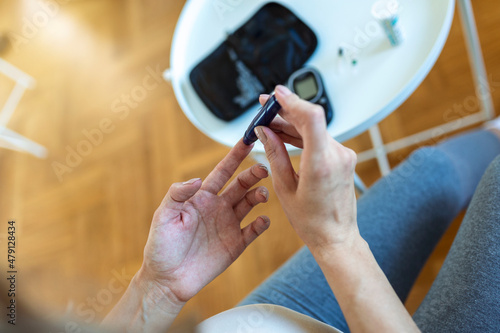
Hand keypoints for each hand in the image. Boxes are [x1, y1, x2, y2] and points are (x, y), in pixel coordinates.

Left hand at [139, 140, 269, 305]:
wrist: (167, 279)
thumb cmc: (161, 246)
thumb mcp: (163, 216)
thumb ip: (177, 194)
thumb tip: (197, 179)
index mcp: (201, 198)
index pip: (222, 172)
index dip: (235, 157)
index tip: (248, 140)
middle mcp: (218, 207)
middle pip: (241, 185)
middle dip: (253, 174)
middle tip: (263, 169)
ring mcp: (228, 225)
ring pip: (250, 204)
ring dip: (259, 196)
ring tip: (262, 195)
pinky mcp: (236, 244)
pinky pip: (253, 231)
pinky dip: (261, 224)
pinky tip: (263, 220)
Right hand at [256, 86, 357, 255]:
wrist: (336, 237)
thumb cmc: (312, 221)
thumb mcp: (285, 188)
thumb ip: (274, 154)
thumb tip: (264, 131)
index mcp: (321, 164)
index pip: (311, 118)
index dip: (292, 101)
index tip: (275, 95)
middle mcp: (337, 156)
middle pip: (311, 119)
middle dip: (286, 110)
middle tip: (264, 108)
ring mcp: (343, 156)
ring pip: (315, 128)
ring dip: (292, 122)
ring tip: (269, 122)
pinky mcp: (343, 158)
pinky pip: (321, 138)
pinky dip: (303, 133)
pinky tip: (285, 133)